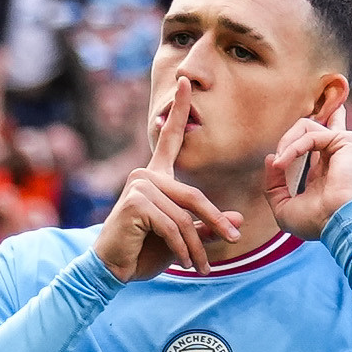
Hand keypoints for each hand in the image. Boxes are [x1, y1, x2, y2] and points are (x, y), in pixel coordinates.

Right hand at [90, 83, 238, 281]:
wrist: (112, 270)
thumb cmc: (144, 253)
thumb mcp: (183, 239)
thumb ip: (207, 226)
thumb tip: (239, 219)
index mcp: (155, 176)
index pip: (170, 138)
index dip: (180, 110)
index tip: (186, 82)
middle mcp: (145, 174)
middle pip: (193, 196)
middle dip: (215, 222)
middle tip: (235, 240)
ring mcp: (138, 185)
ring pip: (185, 215)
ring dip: (197, 245)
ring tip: (202, 266)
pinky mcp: (135, 202)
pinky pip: (172, 225)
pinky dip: (183, 247)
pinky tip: (183, 262)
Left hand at [263, 112, 351, 238]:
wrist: (337, 224)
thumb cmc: (315, 221)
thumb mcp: (284, 207)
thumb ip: (273, 185)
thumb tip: (270, 158)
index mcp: (323, 170)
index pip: (310, 143)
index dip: (290, 143)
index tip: (275, 163)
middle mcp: (333, 155)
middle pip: (307, 127)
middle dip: (285, 140)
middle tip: (277, 163)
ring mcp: (341, 146)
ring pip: (305, 126)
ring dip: (286, 143)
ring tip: (278, 163)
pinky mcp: (345, 141)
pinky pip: (310, 135)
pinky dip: (293, 148)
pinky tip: (283, 163)